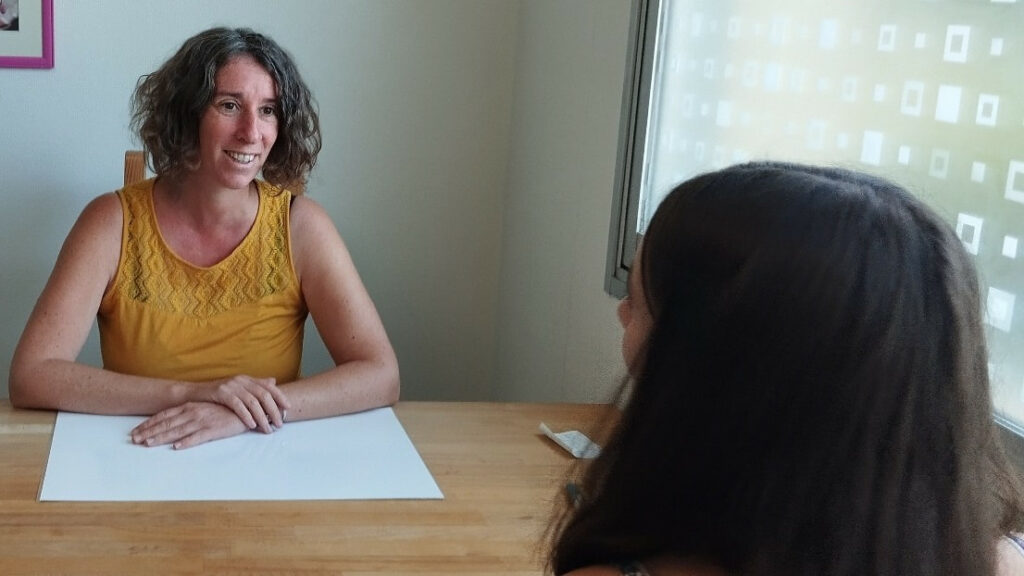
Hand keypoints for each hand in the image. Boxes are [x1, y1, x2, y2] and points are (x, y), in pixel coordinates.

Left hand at [131, 401, 257, 448]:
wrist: (249, 407)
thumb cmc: (226, 408)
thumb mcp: (205, 407)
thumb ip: (190, 412)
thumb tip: (173, 420)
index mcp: (190, 406)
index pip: (164, 415)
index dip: (149, 424)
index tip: (136, 431)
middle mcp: (194, 412)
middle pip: (167, 423)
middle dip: (149, 431)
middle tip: (134, 440)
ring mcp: (203, 421)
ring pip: (178, 430)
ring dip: (162, 437)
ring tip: (148, 444)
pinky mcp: (215, 430)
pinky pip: (199, 437)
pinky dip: (187, 442)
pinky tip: (177, 447)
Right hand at [192, 375, 289, 433]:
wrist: (193, 394)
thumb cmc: (217, 395)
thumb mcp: (238, 389)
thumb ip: (255, 386)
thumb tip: (273, 382)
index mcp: (247, 379)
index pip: (268, 386)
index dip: (280, 396)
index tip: (288, 407)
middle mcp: (241, 380)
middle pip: (263, 395)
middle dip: (273, 410)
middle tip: (279, 423)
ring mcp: (231, 385)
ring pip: (252, 401)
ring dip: (262, 417)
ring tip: (267, 428)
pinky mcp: (221, 392)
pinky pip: (237, 405)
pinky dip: (246, 415)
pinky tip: (252, 425)